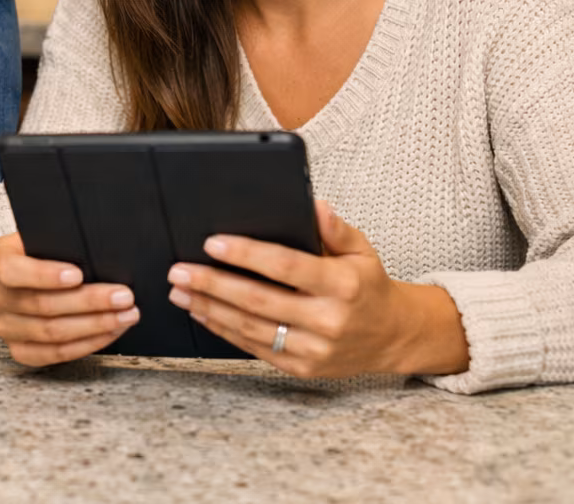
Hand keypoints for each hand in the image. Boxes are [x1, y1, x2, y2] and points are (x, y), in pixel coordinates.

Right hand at [0, 232, 139, 365]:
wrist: (29, 272)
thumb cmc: (44, 250)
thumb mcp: (45, 235)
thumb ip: (61, 239)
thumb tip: (102, 247)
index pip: (12, 270)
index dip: (45, 275)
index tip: (78, 275)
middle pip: (41, 305)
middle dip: (88, 301)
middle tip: (123, 296)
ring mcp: (3, 326)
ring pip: (51, 333)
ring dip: (95, 325)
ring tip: (126, 314)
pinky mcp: (19, 349)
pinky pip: (55, 354)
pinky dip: (87, 344)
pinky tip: (110, 332)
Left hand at [166, 201, 469, 378]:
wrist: (393, 336)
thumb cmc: (368, 286)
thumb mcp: (362, 249)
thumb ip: (335, 228)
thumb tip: (315, 205)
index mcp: (343, 285)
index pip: (286, 267)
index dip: (247, 255)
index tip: (212, 243)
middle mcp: (328, 320)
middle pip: (259, 300)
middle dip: (213, 283)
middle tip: (179, 271)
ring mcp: (315, 349)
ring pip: (251, 328)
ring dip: (210, 308)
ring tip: (179, 291)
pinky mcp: (303, 368)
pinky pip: (255, 349)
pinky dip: (224, 330)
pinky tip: (202, 313)